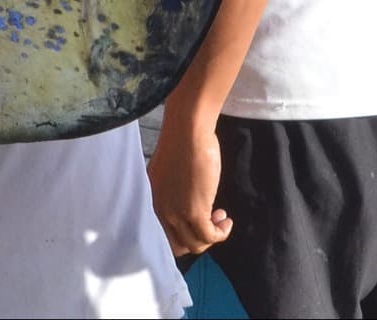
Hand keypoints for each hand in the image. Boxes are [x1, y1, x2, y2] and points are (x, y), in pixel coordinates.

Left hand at [147, 117, 232, 257]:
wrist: (188, 131)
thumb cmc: (182, 144)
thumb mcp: (170, 174)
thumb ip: (172, 193)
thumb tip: (187, 207)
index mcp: (150, 200)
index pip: (161, 235)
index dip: (183, 234)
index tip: (197, 223)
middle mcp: (159, 210)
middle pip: (178, 245)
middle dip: (197, 239)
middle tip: (210, 222)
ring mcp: (175, 213)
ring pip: (194, 244)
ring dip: (212, 236)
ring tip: (221, 218)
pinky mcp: (193, 212)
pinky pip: (209, 236)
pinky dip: (221, 233)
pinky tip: (226, 220)